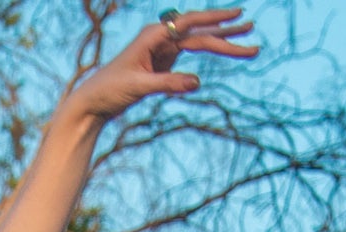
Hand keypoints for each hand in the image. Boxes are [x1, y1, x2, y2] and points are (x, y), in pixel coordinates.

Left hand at [63, 8, 258, 121]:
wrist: (93, 100)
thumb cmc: (110, 90)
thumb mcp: (138, 87)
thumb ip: (167, 84)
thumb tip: (197, 83)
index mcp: (152, 36)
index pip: (190, 24)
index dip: (214, 20)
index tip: (237, 17)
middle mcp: (159, 38)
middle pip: (199, 33)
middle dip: (226, 33)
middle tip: (252, 31)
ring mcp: (162, 49)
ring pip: (198, 41)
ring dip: (222, 40)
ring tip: (248, 37)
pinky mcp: (163, 61)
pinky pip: (191, 52)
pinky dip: (209, 51)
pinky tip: (226, 47)